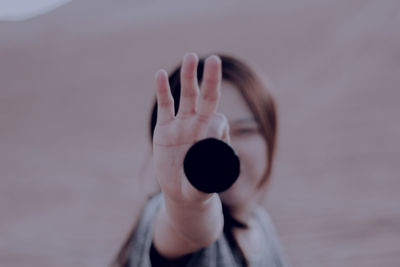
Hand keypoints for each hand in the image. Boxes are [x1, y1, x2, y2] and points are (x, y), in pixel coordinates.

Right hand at [153, 53, 229, 203]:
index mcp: (214, 135)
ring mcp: (182, 123)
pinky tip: (160, 74)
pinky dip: (162, 90)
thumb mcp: (207, 180)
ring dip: (189, 77)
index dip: (216, 128)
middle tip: (214, 60)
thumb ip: (209, 170)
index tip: (210, 146)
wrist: (183, 192)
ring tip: (191, 57)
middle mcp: (199, 124)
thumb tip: (210, 154)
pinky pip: (165, 106)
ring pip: (187, 96)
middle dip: (211, 79)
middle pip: (207, 97)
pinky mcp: (165, 127)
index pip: (218, 121)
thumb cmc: (200, 186)